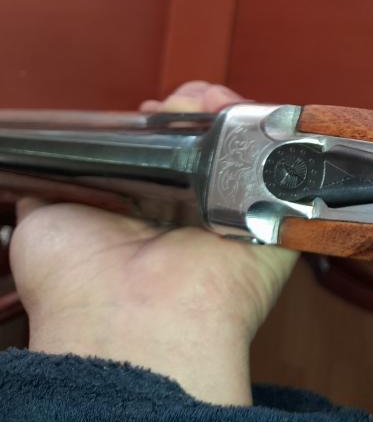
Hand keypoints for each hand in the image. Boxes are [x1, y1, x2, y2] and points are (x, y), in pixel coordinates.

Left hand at [10, 81, 297, 405]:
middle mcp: (193, 215)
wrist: (134, 320)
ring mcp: (235, 215)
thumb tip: (44, 170)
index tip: (150, 109)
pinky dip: (265, 134)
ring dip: (226, 113)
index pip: (165, 154)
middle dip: (194, 107)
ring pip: (243, 146)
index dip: (161, 122)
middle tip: (180, 102)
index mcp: (147, 215)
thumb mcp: (45, 222)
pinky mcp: (275, 219)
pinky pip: (280, 166)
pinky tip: (238, 115)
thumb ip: (52, 188)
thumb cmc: (80, 286)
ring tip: (207, 101)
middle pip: (207, 143)